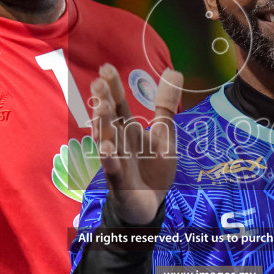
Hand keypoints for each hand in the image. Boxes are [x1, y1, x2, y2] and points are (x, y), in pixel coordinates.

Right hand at [91, 64, 183, 224]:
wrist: (150, 205)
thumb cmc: (152, 168)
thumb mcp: (163, 133)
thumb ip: (165, 105)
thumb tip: (174, 71)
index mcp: (127, 130)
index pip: (118, 104)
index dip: (113, 87)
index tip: (106, 68)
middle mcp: (118, 143)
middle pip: (109, 120)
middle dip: (103, 101)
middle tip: (98, 83)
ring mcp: (117, 162)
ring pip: (107, 142)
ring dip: (103, 126)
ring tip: (101, 108)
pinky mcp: (121, 183)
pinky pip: (113, 170)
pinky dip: (110, 160)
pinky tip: (107, 149)